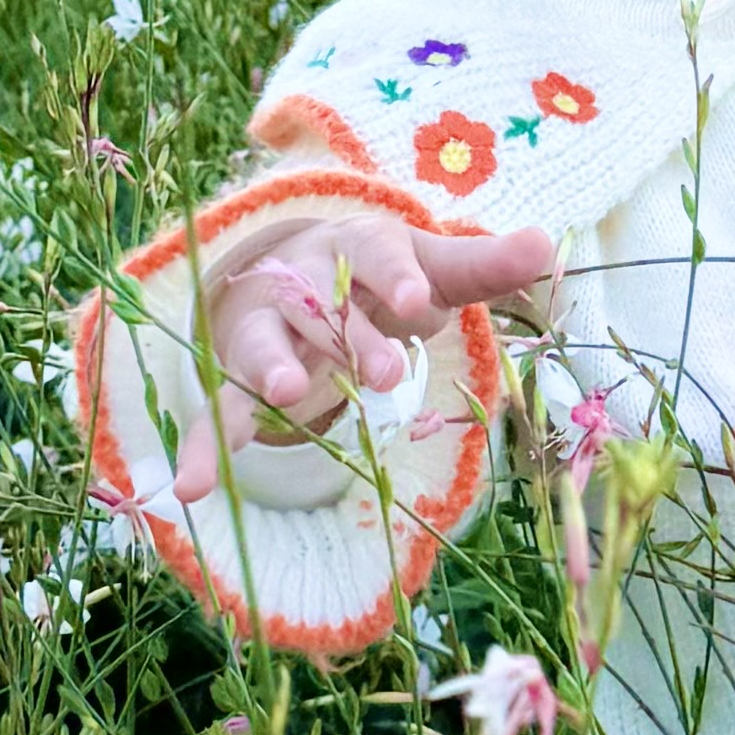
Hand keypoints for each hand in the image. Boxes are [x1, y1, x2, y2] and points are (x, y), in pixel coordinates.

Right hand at [173, 206, 558, 502]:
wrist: (305, 270)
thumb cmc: (383, 277)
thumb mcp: (433, 268)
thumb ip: (483, 265)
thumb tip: (545, 247)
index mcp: (357, 249)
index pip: (380, 255)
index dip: (400, 278)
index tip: (423, 300)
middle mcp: (305, 283)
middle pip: (324, 305)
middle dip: (350, 337)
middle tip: (384, 374)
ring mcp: (266, 329)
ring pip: (264, 346)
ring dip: (272, 368)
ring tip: (287, 396)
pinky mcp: (241, 376)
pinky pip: (218, 410)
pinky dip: (203, 444)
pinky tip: (190, 487)